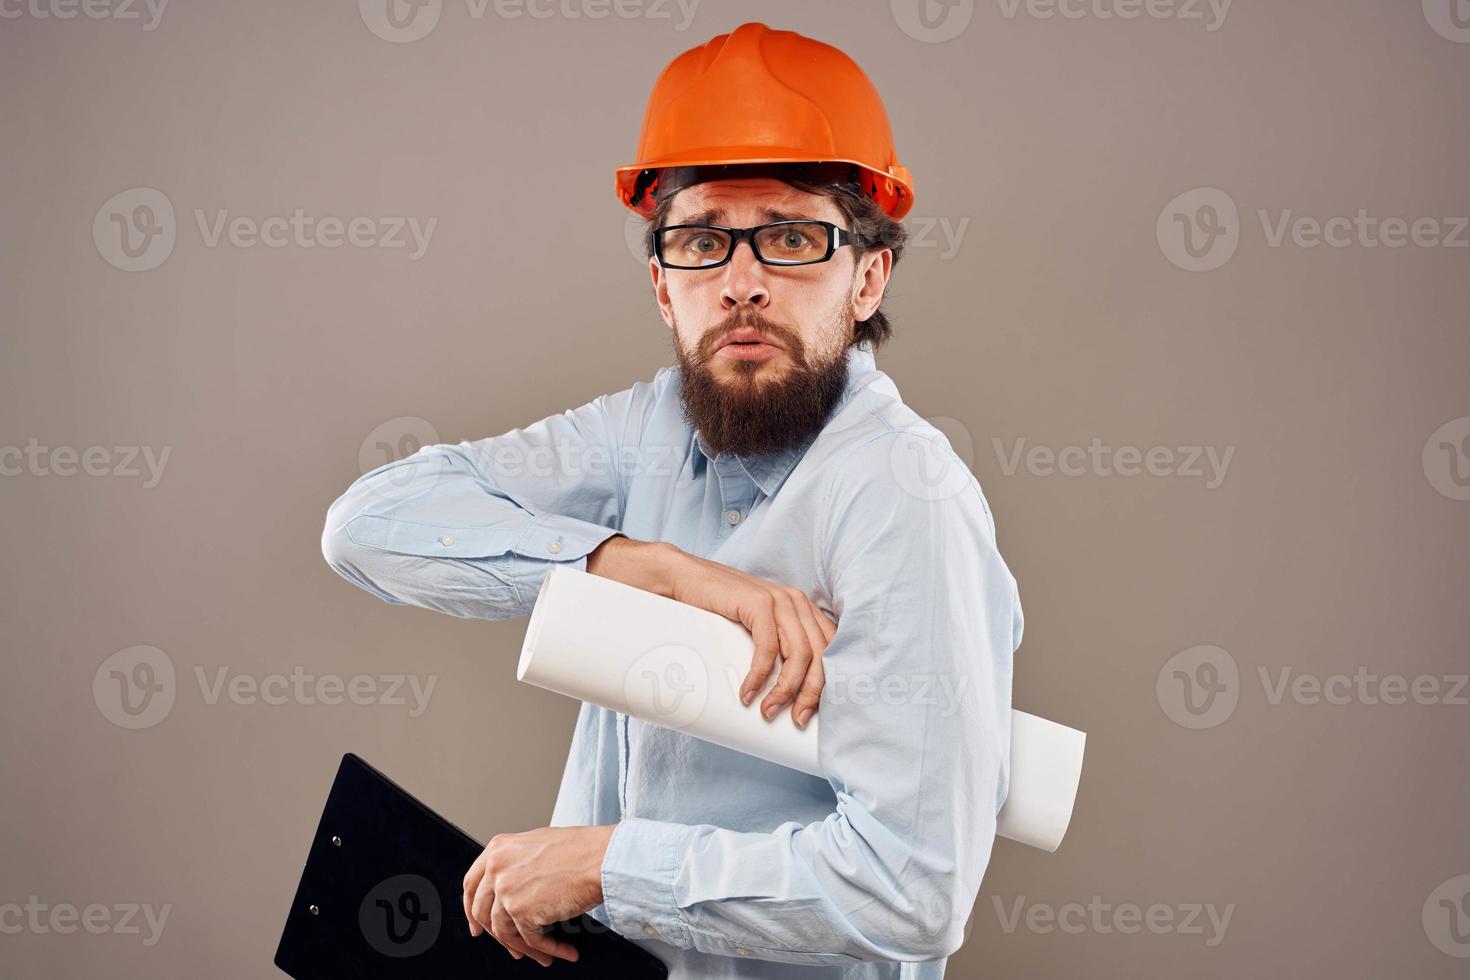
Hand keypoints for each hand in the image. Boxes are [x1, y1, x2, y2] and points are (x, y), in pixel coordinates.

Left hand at [462, 824, 614, 967]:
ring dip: (525, 948)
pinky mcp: (521, 912)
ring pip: (505, 931)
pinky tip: (562, 951)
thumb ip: (517, 863)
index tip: (476, 922)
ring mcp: (506, 890)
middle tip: (509, 946)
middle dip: (495, 934)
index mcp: (498, 849)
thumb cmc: (582, 849)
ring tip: (544, 954)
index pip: (471, 884)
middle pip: (482, 911)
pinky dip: (548, 950)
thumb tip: (513, 889)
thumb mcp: (538, 845)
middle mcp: (497, 868)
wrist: (602, 858)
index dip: (471, 907)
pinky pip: (531, 940)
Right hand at [588, 535, 836, 727]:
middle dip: (811, 694)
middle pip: (820, 656)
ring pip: (799, 655)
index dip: (829, 683)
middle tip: (797, 719)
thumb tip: (789, 693)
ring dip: (785, 690)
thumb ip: (778, 647)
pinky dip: (759, 676)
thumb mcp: (756, 629)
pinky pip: (768, 648)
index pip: (832, 650)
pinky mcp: (759, 602)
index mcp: (803, 609)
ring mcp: (780, 600)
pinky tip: (748, 692)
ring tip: (769, 711)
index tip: (814, 711)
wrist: (683, 581)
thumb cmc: (718, 610)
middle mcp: (797, 602)